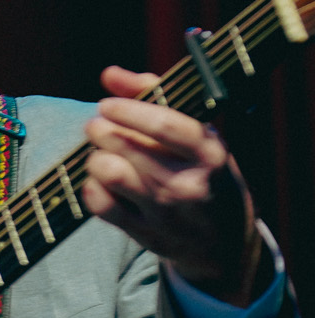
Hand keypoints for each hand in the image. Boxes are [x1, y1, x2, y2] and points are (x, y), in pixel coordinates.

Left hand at [83, 65, 262, 304]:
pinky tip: (100, 181)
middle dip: (100, 129)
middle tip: (97, 126)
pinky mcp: (145, 233)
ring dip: (95, 157)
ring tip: (101, 153)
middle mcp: (189, 183)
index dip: (127, 109)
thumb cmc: (205, 174)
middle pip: (126, 146)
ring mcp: (165, 211)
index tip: (107, 104)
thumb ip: (154, 97)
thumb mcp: (198, 135)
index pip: (164, 124)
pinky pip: (99, 204)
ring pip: (109, 173)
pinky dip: (91, 187)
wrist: (225, 243)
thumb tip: (110, 74)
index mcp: (210, 153)